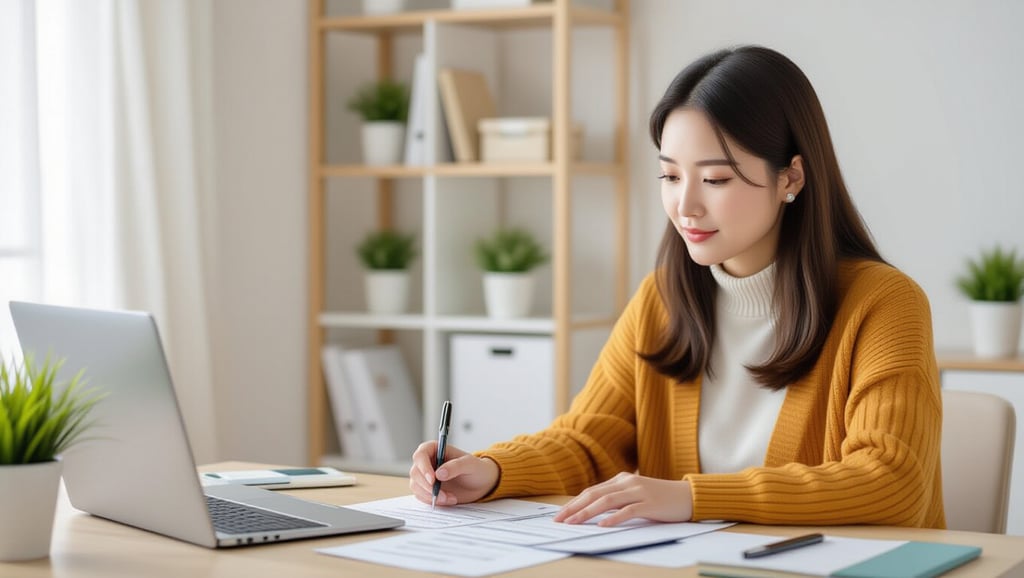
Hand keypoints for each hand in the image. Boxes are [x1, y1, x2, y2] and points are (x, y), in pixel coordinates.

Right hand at [408, 441, 499, 506]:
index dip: (423, 467)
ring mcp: (426, 476)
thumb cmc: (476, 469)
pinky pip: (422, 496)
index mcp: (435, 449)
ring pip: (416, 486)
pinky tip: (449, 500)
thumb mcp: (470, 464)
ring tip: (450, 498)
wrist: (481, 484)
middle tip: (442, 494)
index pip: (420, 455)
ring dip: (431, 495)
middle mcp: (427, 462)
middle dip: (427, 486)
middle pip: (415, 472)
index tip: (433, 479)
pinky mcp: (428, 489)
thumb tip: (439, 473)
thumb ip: (455, 466)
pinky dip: (433, 500)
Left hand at [553, 472, 692, 526]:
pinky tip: (603, 525)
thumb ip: (617, 499)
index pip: (591, 491)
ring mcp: (638, 492)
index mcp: (621, 479)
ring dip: (588, 512)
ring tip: (574, 522)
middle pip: (595, 494)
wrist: (687, 496)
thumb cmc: (659, 498)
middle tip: (560, 520)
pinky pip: (629, 510)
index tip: (560, 514)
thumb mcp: (634, 495)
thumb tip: (593, 511)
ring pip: (607, 501)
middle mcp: (627, 482)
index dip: (574, 502)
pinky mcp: (650, 503)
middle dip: (574, 508)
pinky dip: (614, 518)